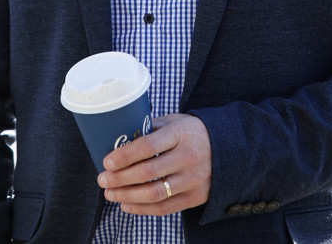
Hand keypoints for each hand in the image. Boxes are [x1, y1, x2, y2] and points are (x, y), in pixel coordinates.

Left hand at [97, 113, 211, 215]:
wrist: (229, 148)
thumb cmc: (193, 132)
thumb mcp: (176, 122)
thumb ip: (152, 128)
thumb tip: (121, 138)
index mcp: (181, 133)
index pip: (148, 145)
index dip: (125, 155)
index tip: (107, 161)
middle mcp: (188, 157)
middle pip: (148, 172)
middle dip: (120, 178)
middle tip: (103, 179)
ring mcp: (193, 179)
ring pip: (154, 194)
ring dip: (127, 196)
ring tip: (111, 194)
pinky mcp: (196, 197)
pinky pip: (165, 208)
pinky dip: (142, 209)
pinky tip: (127, 204)